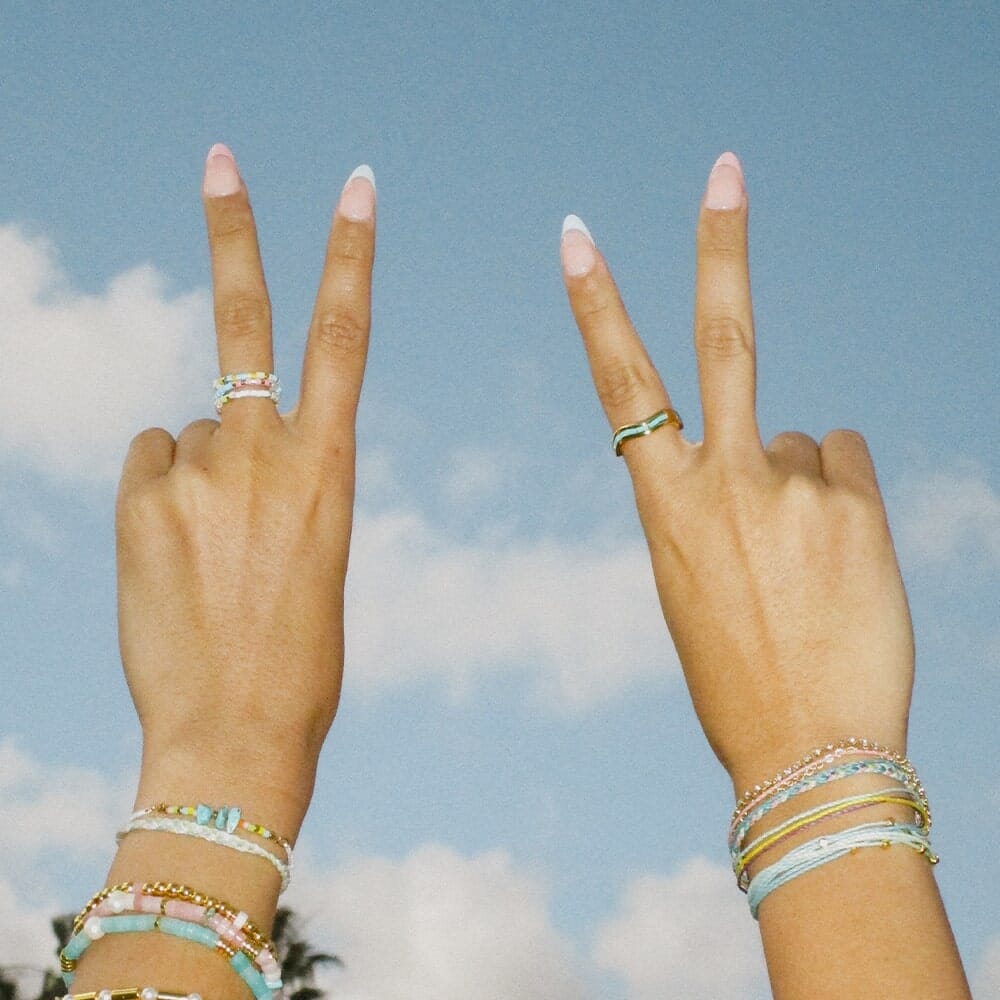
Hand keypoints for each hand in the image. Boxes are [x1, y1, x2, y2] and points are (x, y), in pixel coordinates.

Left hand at [115, 146, 375, 829]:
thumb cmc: (297, 653)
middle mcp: (268, 449)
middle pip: (246, 317)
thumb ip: (277, 479)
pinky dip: (158, 494)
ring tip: (210, 556)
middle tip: (220, 159)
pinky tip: (174, 555)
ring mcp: (202, 470)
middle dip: (234, 230)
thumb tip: (207, 431)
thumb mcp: (316, 554)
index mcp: (333, 465)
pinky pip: (148, 463)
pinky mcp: (142, 498)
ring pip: (189, 432)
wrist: (238, 731)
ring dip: (197, 474)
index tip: (355, 191)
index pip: (346, 336)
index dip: (350, 255)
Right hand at [561, 154, 913, 793]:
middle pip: (725, 337)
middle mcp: (725, 480)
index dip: (598, 307)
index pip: (622, 385)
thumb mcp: (694, 581)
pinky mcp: (855, 505)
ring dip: (799, 486)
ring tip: (799, 568)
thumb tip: (785, 437)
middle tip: (724, 169)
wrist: (805, 750)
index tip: (579, 242)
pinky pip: (846, 466)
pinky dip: (840, 500)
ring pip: (802, 441)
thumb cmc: (735, 671)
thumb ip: (719, 498)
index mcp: (663, 506)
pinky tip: (836, 562)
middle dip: (721, 247)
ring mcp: (794, 488)